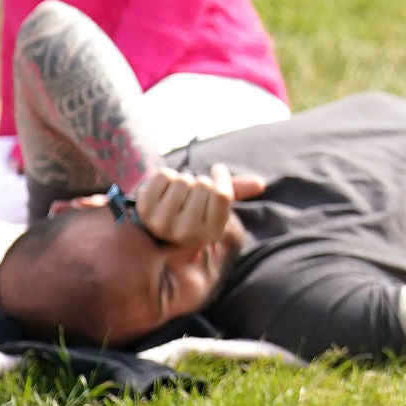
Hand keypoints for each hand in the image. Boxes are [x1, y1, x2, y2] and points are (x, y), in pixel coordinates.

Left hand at [129, 163, 260, 249]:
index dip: (221, 176)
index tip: (217, 171)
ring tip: (178, 193)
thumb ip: (234, 193)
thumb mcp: (214, 206)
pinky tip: (163, 191)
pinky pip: (164, 176)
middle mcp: (186, 233)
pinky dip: (166, 176)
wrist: (154, 223)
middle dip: (200, 181)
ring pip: (183, 179)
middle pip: (203, 185)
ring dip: (183, 179)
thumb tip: (260, 184)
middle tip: (193, 192)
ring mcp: (162, 223)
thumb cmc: (190, 210)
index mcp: (210, 234)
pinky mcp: (144, 210)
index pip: (221, 194)